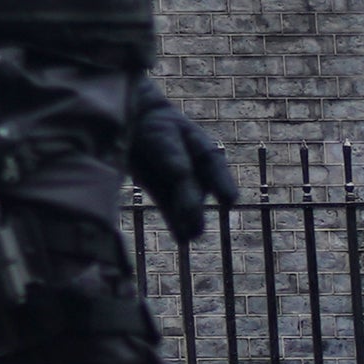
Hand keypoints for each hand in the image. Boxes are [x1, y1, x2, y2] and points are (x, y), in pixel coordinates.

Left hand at [131, 95, 240, 246]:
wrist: (134, 125)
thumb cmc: (155, 127)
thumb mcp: (164, 136)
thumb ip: (173, 156)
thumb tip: (183, 175)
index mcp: (203, 149)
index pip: (212, 165)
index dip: (221, 183)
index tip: (229, 200)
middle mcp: (198, 170)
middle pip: (197, 189)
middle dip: (194, 206)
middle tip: (195, 225)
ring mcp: (182, 184)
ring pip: (187, 204)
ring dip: (188, 220)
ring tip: (189, 236)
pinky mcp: (165, 195)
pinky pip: (172, 210)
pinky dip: (176, 223)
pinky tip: (182, 238)